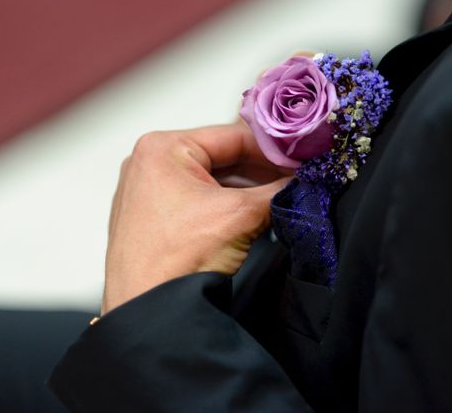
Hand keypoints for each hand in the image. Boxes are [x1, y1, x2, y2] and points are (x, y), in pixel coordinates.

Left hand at [101, 124, 291, 314]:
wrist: (149, 316)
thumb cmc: (174, 262)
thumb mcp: (240, 215)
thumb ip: (278, 190)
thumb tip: (302, 180)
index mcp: (162, 148)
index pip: (232, 136)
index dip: (273, 149)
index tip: (301, 159)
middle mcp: (150, 163)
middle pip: (223, 158)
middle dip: (262, 172)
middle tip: (297, 180)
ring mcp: (149, 191)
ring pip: (213, 180)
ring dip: (248, 190)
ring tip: (280, 199)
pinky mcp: (154, 217)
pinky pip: (200, 200)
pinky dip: (229, 206)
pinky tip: (255, 216)